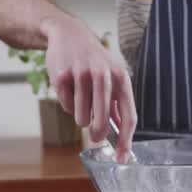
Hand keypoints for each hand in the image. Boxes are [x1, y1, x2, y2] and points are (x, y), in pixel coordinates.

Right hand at [43, 16, 136, 158]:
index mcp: (121, 78)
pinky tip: (70, 88)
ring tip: (81, 99)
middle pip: (102, 122)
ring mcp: (82, 75)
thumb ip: (117, 104)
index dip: (126, 141)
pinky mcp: (62, 77)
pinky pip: (66, 107)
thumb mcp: (112, 76)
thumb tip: (122, 134)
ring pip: (81, 118)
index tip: (123, 157)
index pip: (128, 116)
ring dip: (80, 116)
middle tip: (95, 136)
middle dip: (97, 134)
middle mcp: (103, 75)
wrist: (69, 34)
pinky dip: (68, 104)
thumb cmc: (93, 60)